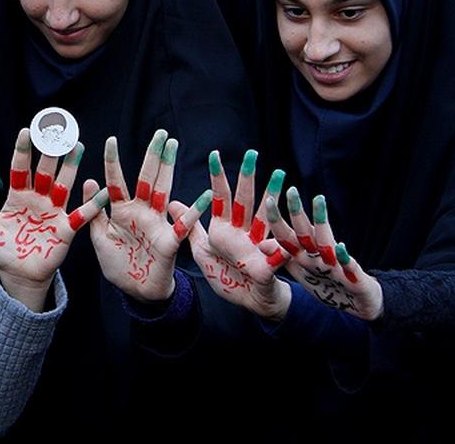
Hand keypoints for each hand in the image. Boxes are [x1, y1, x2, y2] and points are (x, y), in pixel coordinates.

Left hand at [0, 128, 107, 310]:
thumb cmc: (0, 247)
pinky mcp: (65, 229)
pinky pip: (81, 215)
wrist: (16, 274)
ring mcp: (53, 212)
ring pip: (63, 185)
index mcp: (18, 195)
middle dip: (50, 151)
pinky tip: (101, 191)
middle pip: (45, 171)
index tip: (26, 130)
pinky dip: (92, 204)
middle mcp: (38, 199)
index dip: (23, 150)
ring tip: (77, 147)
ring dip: (71, 167)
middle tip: (57, 129)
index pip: (21, 168)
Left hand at [90, 130, 210, 301]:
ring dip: (168, 170)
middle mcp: (141, 212)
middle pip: (146, 179)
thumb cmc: (118, 264)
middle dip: (153, 156)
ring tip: (174, 147)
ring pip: (163, 191)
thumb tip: (90, 180)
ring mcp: (156, 224)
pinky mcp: (169, 242)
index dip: (114, 161)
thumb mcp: (99, 238)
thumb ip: (94, 211)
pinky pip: (182, 225)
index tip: (111, 139)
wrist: (136, 292)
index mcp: (122, 211)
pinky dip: (193, 212)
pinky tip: (204, 196)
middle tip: (160, 133)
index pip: (117, 181)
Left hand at [187, 150, 291, 319]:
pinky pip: (274, 259)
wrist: (247, 301)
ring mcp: (258, 248)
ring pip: (267, 221)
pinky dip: (278, 252)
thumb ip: (190, 227)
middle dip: (248, 178)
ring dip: (272, 200)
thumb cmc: (227, 274)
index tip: (214, 154)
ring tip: (280, 179)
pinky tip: (283, 242)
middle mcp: (244, 233)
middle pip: (246, 202)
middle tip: (251, 153)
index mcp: (226, 228)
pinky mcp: (267, 269)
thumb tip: (171, 202)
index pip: (222, 197)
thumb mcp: (202, 250)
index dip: (217, 177)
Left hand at [268, 189, 383, 320]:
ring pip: (327, 241)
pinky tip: (341, 247)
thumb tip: (260, 244)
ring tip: (318, 200)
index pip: (287, 235)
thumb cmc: (325, 282)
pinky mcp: (355, 278)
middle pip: (305, 231)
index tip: (268, 199)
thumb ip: (283, 258)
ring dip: (322, 221)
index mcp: (304, 255)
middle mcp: (319, 255)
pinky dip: (345, 258)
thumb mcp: (301, 272)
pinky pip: (349, 267)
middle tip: (290, 190)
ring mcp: (337, 265)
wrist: (358, 305)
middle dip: (297, 211)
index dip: (277, 220)